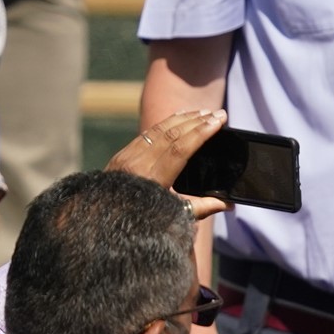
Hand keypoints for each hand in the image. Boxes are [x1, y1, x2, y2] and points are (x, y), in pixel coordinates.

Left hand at [104, 108, 235, 220]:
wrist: (106, 219)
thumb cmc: (141, 221)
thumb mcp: (172, 216)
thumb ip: (200, 208)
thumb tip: (227, 204)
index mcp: (152, 181)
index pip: (180, 149)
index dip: (200, 133)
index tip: (217, 122)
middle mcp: (138, 164)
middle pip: (172, 134)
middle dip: (197, 121)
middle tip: (218, 114)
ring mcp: (128, 156)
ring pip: (160, 129)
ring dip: (184, 118)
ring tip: (205, 113)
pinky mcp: (123, 153)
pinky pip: (149, 132)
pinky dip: (168, 122)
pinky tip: (182, 116)